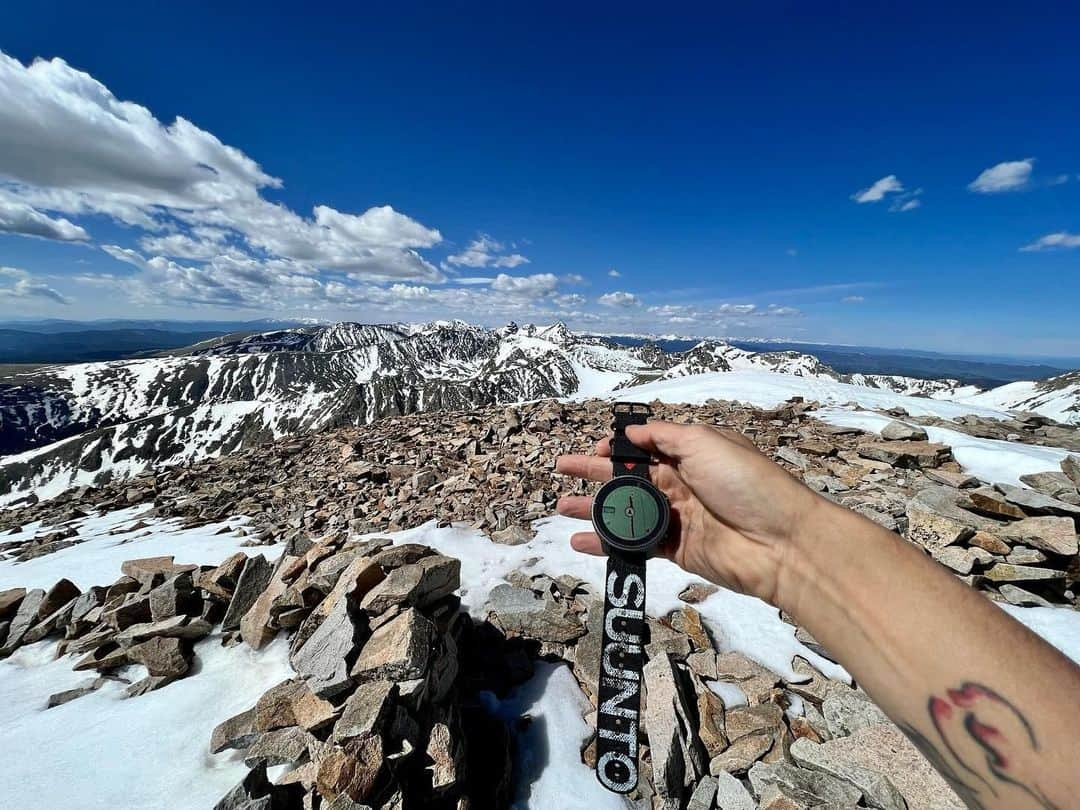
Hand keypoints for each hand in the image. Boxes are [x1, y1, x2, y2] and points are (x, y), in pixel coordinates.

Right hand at [555, 421, 825, 605]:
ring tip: (561, 507)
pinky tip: (580, 541)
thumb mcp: (705, 441)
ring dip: (593, 508)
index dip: (616, 448)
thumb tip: (631, 431)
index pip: (644, 447)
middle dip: (593, 473)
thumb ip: (664, 436)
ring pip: (625, 511)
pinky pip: (634, 543)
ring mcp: (677, 518)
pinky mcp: (676, 550)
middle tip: (561, 469)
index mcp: (690, 453)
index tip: (590, 451)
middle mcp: (681, 483)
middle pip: (627, 477)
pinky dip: (606, 543)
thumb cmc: (746, 483)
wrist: (779, 542)